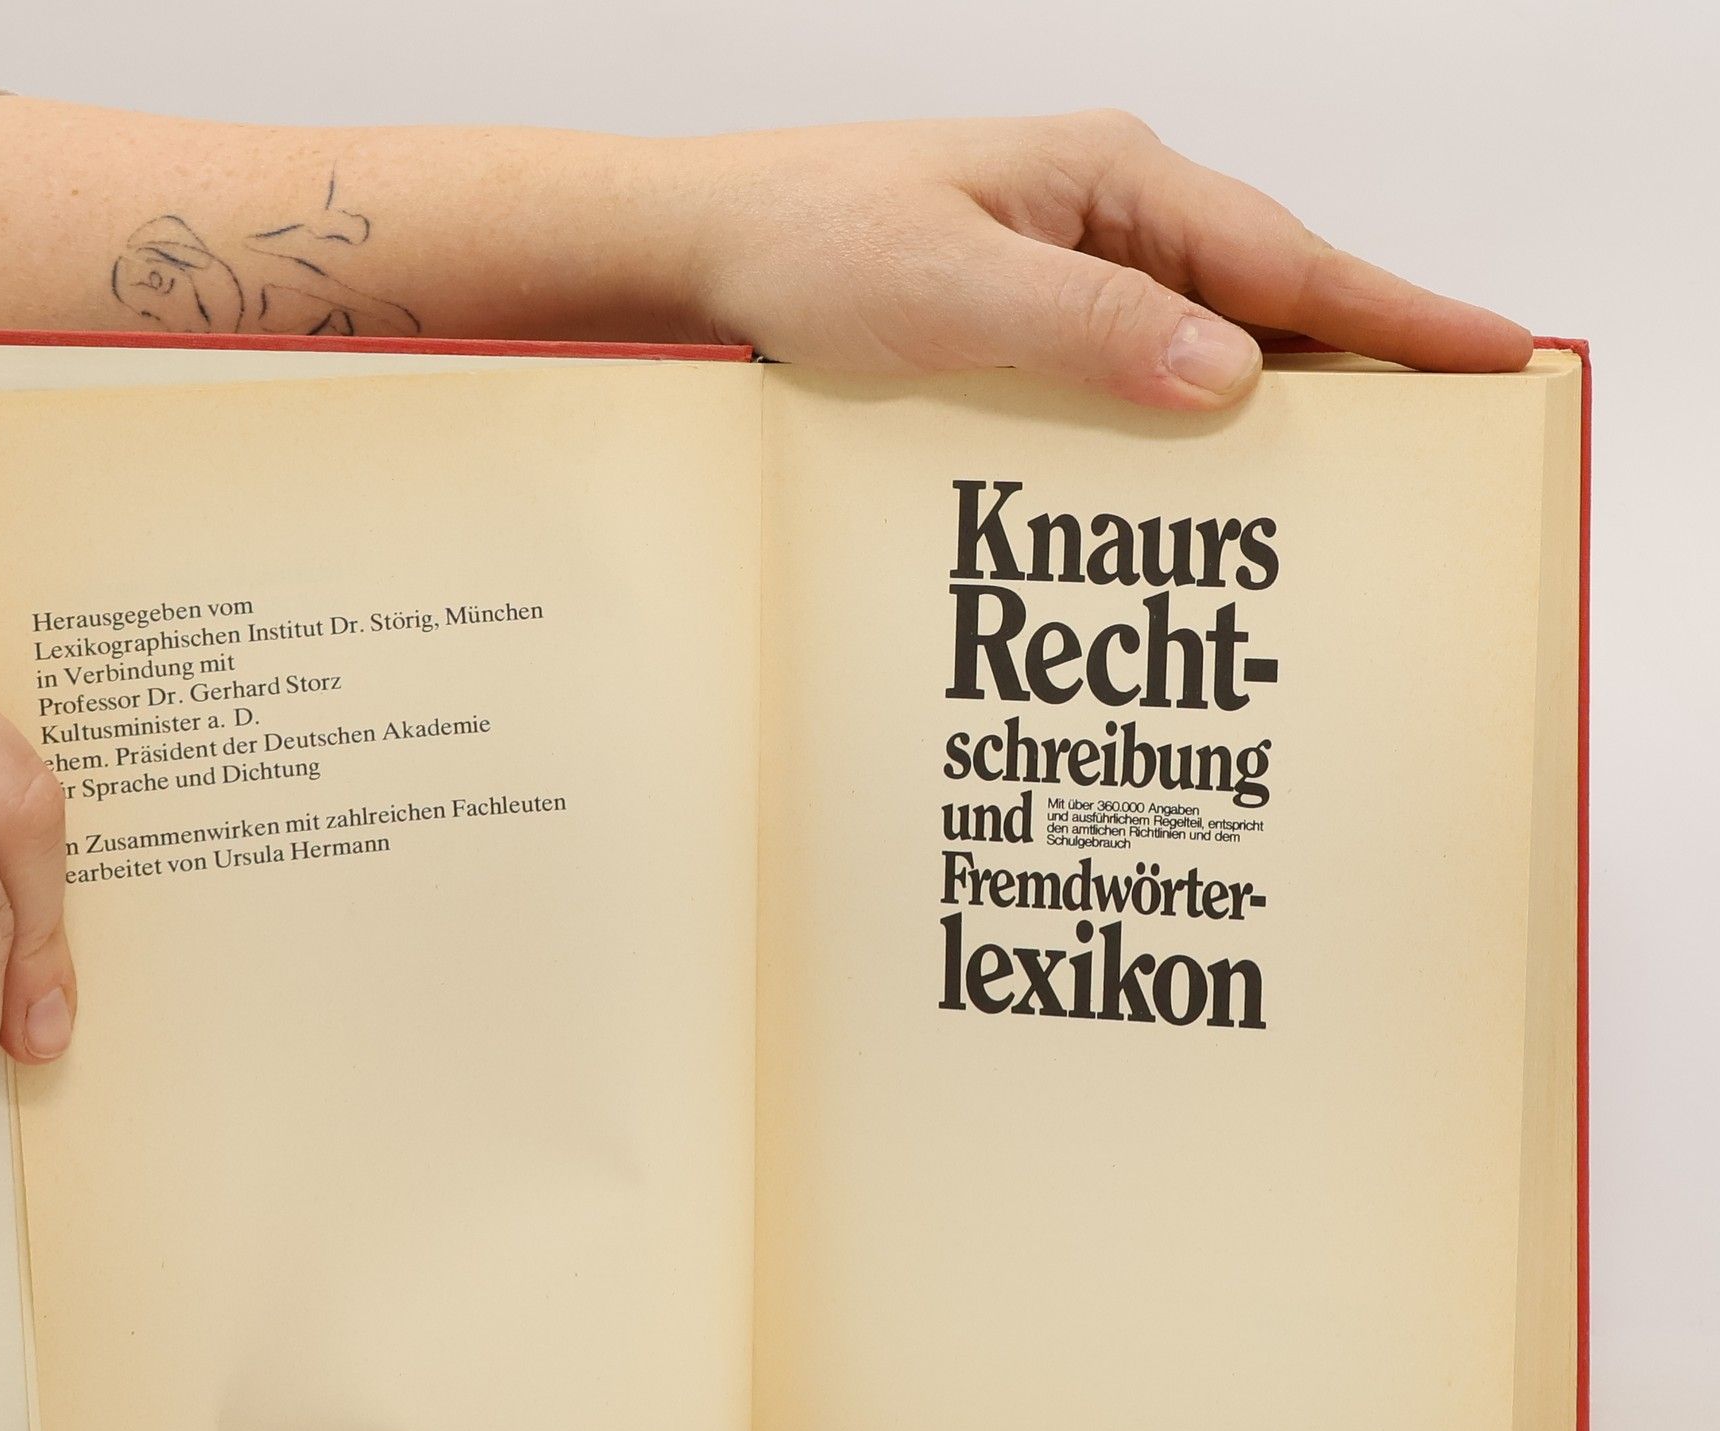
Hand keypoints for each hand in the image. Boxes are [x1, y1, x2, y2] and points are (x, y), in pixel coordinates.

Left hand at [687, 111, 1529, 405]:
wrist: (704, 251)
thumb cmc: (811, 243)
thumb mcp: (954, 289)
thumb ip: (1091, 326)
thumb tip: (1232, 375)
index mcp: (1112, 180)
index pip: (1285, 260)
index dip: (1395, 314)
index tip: (1496, 355)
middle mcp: (1107, 217)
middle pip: (1266, 302)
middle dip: (1357, 370)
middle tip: (1446, 444)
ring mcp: (1070, 269)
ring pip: (1202, 346)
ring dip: (1266, 410)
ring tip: (1345, 482)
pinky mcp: (1028, 321)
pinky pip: (1132, 374)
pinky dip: (1174, 424)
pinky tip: (1196, 477)